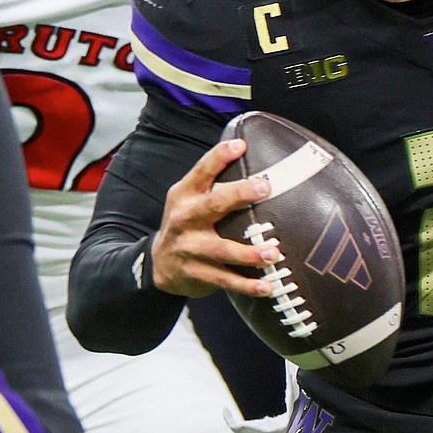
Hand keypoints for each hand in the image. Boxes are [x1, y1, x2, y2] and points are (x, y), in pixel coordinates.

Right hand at [150, 138, 282, 298]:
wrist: (158, 264)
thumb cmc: (187, 223)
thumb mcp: (189, 198)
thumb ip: (213, 183)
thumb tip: (252, 155)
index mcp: (185, 195)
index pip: (202, 170)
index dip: (220, 156)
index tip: (241, 145)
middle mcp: (185, 218)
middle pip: (213, 204)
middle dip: (239, 194)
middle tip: (265, 188)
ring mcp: (190, 248)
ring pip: (222, 250)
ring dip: (249, 253)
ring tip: (274, 253)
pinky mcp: (196, 274)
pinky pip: (225, 280)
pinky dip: (247, 285)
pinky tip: (267, 287)